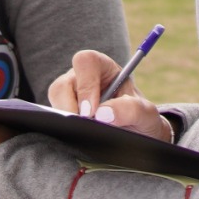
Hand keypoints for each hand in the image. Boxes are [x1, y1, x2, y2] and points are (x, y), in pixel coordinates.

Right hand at [46, 49, 171, 141]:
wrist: (139, 137)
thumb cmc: (142, 119)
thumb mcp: (146, 114)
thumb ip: (131, 110)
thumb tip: (102, 115)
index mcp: (103, 68)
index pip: (86, 62)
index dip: (85, 84)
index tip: (92, 111)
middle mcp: (82, 79)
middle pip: (62, 84)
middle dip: (70, 107)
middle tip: (83, 126)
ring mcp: (70, 96)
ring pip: (55, 100)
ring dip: (65, 118)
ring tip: (83, 133)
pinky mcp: (64, 113)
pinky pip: (53, 117)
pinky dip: (63, 127)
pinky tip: (78, 137)